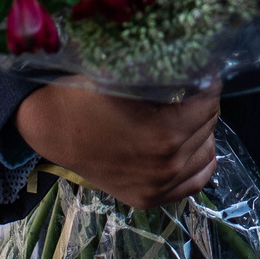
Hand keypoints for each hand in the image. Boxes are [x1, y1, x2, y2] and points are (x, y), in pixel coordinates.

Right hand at [17, 82, 222, 208]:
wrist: (49, 127)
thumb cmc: (85, 94)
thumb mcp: (126, 74)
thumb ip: (166, 71)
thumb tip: (198, 59)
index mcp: (163, 135)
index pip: (209, 101)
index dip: (207, 79)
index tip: (200, 67)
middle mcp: (166, 167)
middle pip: (209, 125)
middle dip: (203, 102)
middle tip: (189, 86)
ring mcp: (158, 188)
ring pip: (207, 152)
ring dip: (201, 129)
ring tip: (184, 112)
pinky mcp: (149, 199)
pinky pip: (195, 181)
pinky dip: (197, 159)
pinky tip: (187, 142)